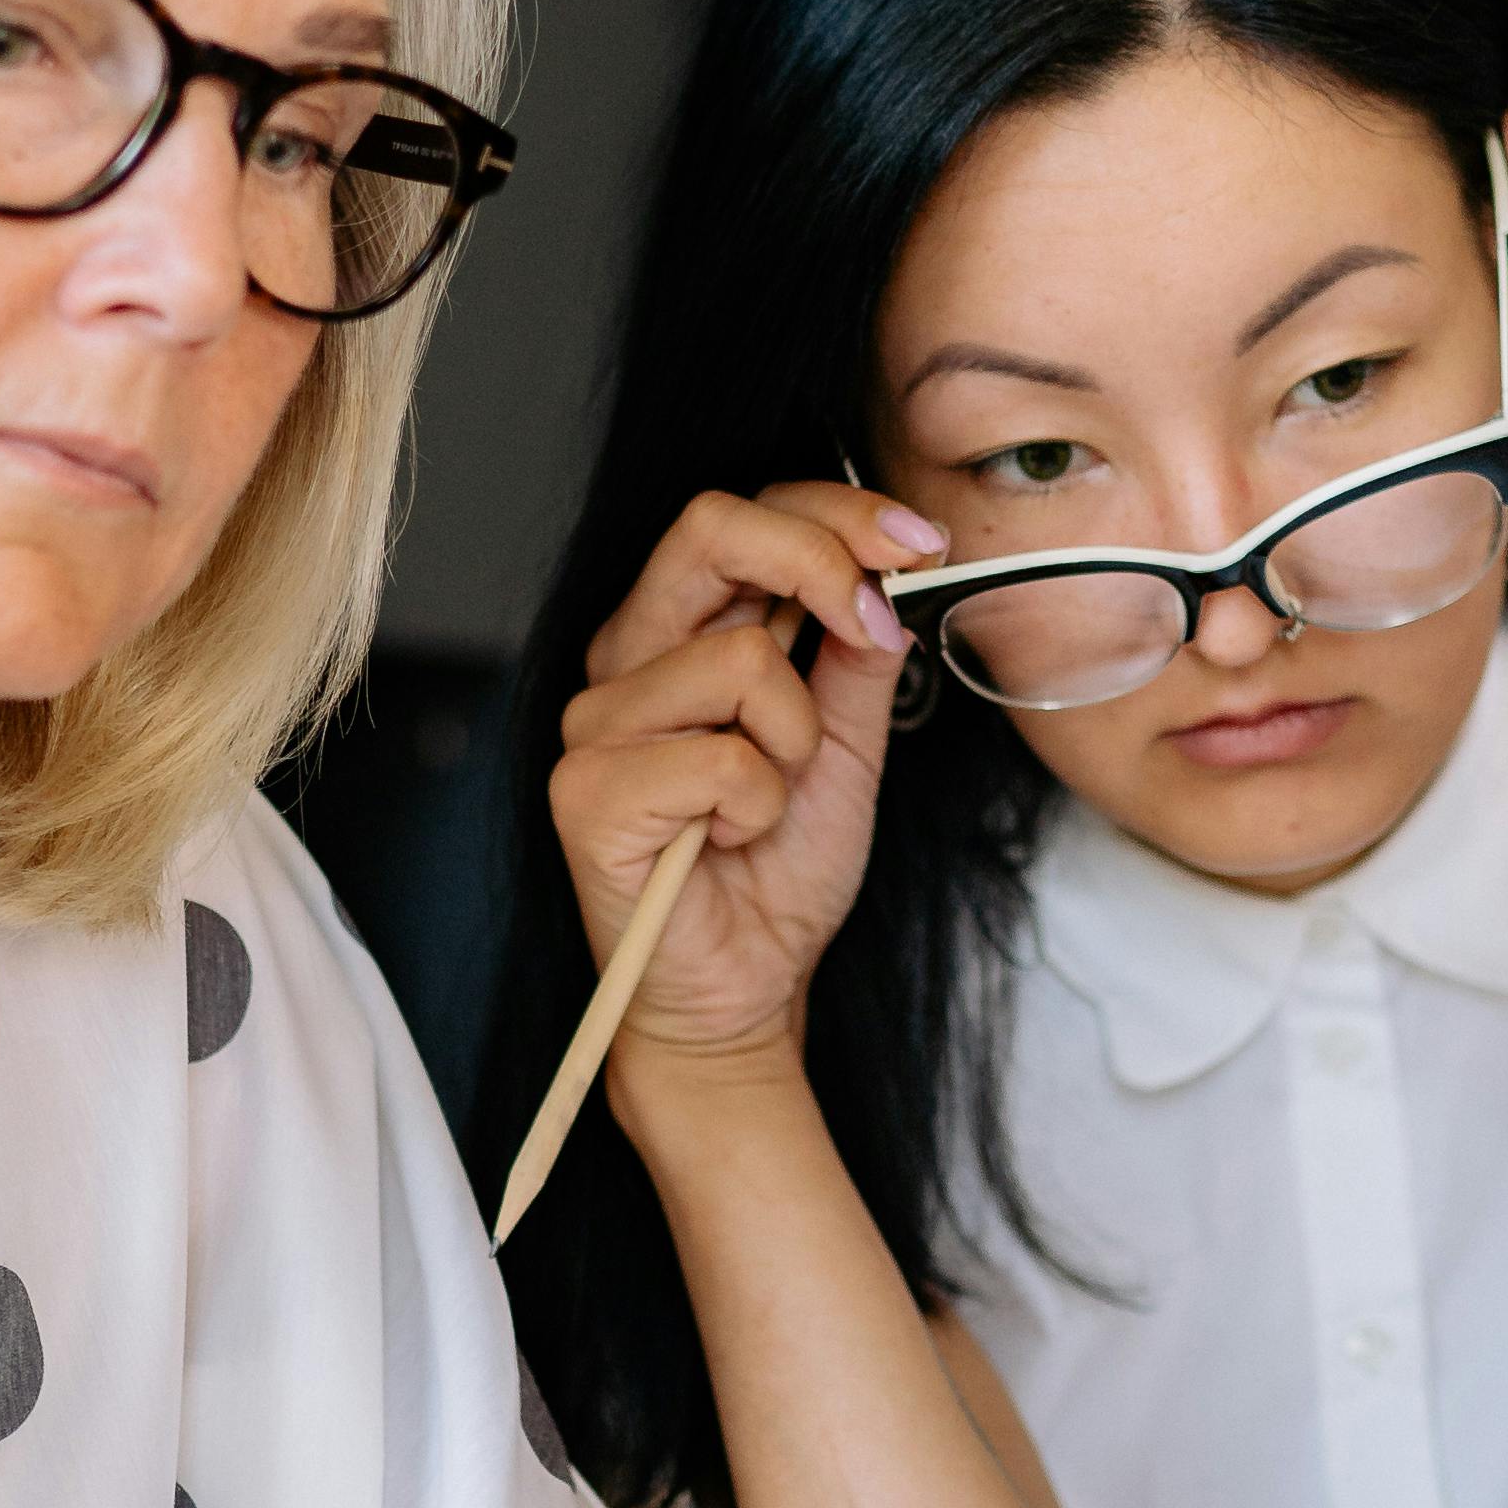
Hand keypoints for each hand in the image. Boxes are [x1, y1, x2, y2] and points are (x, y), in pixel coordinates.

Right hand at [553, 481, 943, 1085]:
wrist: (743, 994)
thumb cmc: (777, 872)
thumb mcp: (846, 746)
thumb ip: (858, 657)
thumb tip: (891, 574)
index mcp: (676, 633)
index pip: (738, 516)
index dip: (835, 513)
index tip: (921, 546)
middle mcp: (624, 661)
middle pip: (709, 529)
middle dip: (821, 560)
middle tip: (875, 622)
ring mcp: (595, 724)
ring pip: (737, 658)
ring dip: (795, 740)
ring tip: (768, 801)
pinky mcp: (587, 793)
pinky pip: (719, 758)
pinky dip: (757, 805)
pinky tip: (730, 840)